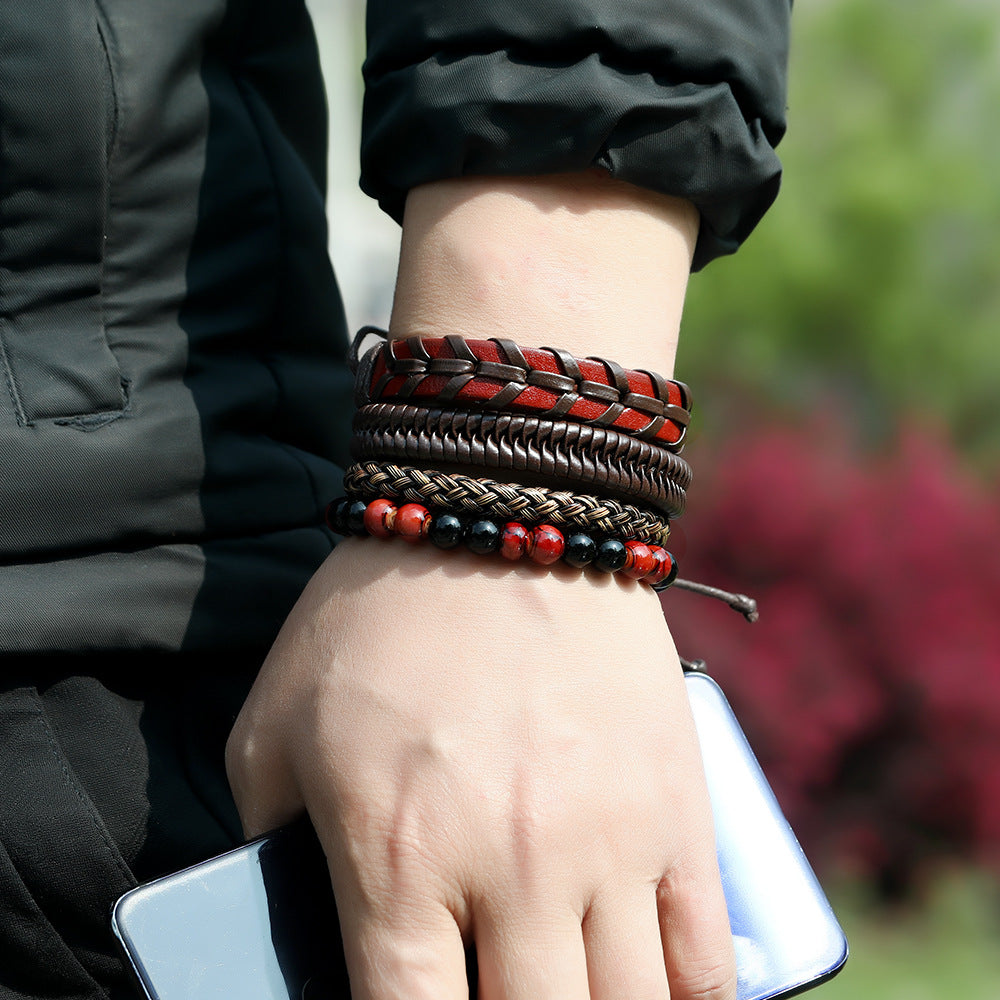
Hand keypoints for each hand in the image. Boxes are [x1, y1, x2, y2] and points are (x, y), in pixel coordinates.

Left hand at [226, 538, 735, 998]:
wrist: (505, 515)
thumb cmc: (377, 617)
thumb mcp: (276, 723)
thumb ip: (268, 838)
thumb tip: (288, 920)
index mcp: (397, 857)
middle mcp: (511, 869)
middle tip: (492, 993)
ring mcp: (609, 845)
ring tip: (562, 992)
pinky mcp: (676, 809)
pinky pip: (706, 956)